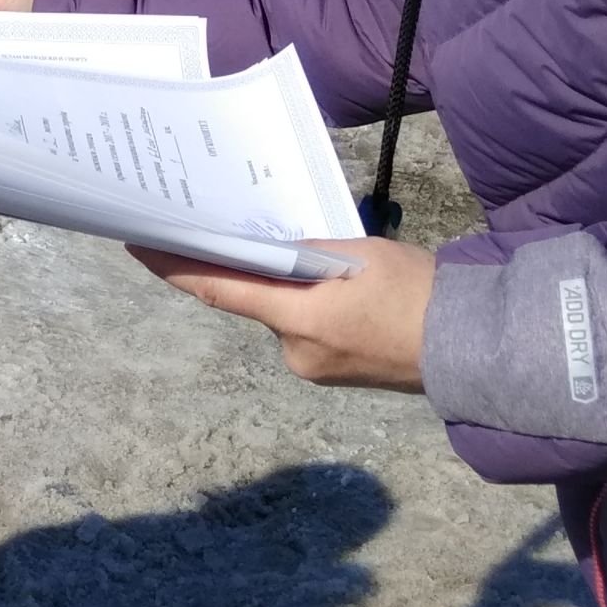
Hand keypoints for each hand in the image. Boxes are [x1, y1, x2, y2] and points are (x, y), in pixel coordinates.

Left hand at [127, 234, 435, 391]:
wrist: (470, 345)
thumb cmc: (417, 291)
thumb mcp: (357, 254)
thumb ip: (305, 251)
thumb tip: (267, 247)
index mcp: (300, 319)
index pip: (219, 288)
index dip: (175, 266)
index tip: (137, 244)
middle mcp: (295, 351)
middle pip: (252, 301)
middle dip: (252, 269)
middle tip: (253, 233)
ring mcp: (312, 367)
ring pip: (280, 315)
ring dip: (287, 288)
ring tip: (323, 265)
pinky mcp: (330, 373)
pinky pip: (303, 330)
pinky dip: (306, 306)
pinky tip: (337, 291)